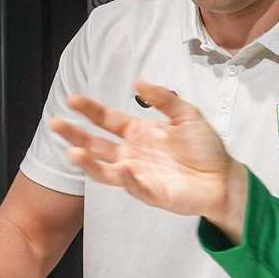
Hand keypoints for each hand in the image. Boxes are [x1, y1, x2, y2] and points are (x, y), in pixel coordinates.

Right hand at [47, 81, 250, 240]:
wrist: (224, 177)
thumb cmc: (205, 148)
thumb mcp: (187, 114)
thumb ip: (164, 99)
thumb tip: (137, 84)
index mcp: (139, 133)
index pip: (107, 121)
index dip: (90, 111)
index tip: (72, 99)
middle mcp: (133, 153)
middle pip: (97, 144)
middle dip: (75, 134)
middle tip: (55, 123)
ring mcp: (139, 174)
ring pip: (105, 169)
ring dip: (89, 162)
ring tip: (73, 152)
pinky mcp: (150, 193)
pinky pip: (134, 186)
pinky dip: (127, 178)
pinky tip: (124, 168)